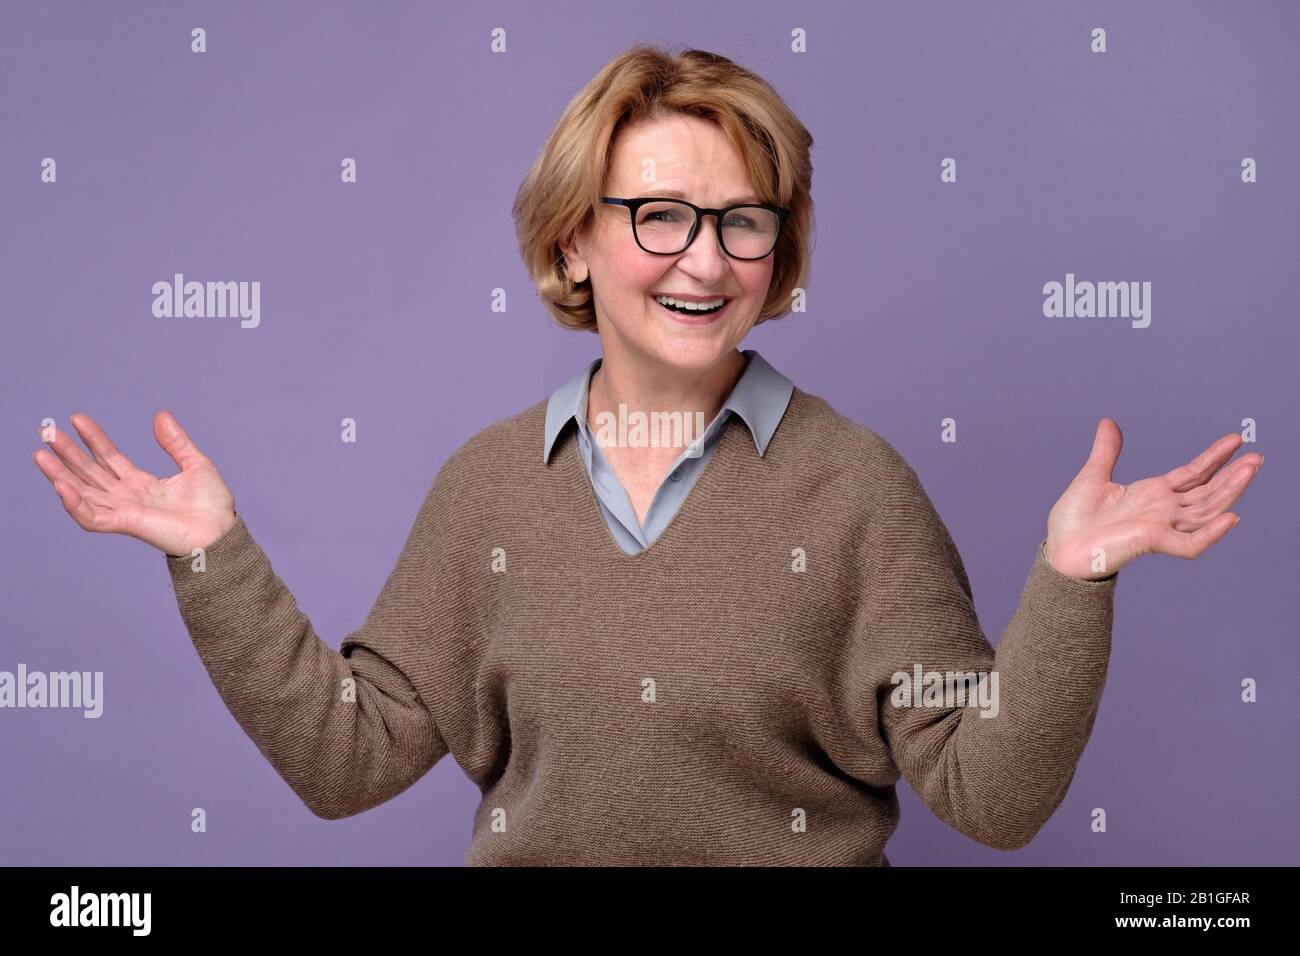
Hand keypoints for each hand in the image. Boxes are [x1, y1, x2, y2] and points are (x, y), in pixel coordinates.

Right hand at [33, 411, 236, 557]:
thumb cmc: (212, 506)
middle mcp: (127, 497)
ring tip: (41, 455)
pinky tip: (61, 485)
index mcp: (141, 483)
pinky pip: (91, 516)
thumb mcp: (195, 464)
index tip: (77, 419)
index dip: (93, 439)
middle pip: (89, 472)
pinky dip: (74, 502)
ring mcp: (123, 511)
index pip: (108, 458)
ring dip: (60, 475)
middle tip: (47, 432)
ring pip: (82, 492)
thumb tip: (160, 416)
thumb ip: (176, 442)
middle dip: (67, 453)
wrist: (220, 532)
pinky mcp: (124, 524)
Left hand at [1044, 418, 1261, 579]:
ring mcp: (1161, 526)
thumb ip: (1106, 451)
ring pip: (1206, 511)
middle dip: (1233, 475)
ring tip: (1250, 471)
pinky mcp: (1153, 542)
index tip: (1236, 440)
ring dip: (1230, 492)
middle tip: (1258, 457)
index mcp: (1152, 494)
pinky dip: (1210, 533)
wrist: (1059, 550)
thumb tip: (1108, 422)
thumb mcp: (1093, 476)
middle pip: (1208, 492)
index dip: (1214, 457)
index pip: (1193, 474)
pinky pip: (1189, 543)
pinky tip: (1230, 517)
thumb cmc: (1074, 520)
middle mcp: (1163, 510)